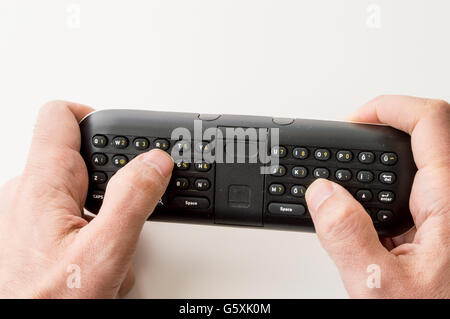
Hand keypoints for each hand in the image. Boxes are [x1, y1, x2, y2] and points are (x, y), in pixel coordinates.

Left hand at [0, 101, 173, 297]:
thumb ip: (133, 198)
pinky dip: (97, 226)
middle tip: (136, 199)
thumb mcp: (104, 252)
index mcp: (42, 184)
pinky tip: (105, 254)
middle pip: (80, 156)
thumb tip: (155, 162)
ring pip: (82, 190)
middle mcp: (30, 193)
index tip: (124, 137)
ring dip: (109, 210)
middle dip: (115, 178)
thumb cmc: (49, 303)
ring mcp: (31, 215)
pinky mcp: (37, 233)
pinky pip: (74, 213)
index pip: (60, 117)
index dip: (95, 115)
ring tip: (118, 241)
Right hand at [305, 95, 449, 297]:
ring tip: (353, 167)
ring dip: (382, 156)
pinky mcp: (437, 223)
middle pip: (427, 132)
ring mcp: (444, 211)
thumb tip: (323, 194)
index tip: (355, 119)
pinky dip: (384, 181)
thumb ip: (347, 237)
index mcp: (447, 202)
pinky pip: (413, 185)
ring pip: (419, 159)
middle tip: (352, 137)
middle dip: (383, 127)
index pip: (429, 122)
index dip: (389, 106)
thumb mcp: (378, 285)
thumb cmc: (432, 310)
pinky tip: (365, 200)